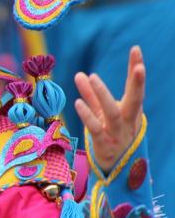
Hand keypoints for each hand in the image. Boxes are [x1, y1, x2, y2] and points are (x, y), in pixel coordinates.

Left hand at [74, 46, 144, 172]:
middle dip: (138, 83)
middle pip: (136, 99)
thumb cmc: (110, 134)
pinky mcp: (104, 144)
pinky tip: (78, 102)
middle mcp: (128, 120)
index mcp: (131, 110)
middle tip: (139, 66)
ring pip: (112, 111)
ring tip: (90, 76)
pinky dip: (87, 115)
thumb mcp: (102, 113)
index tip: (136, 49)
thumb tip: (82, 74)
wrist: (115, 167)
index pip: (135, 87)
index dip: (136, 68)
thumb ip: (92, 95)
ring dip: (102, 94)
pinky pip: (95, 128)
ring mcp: (117, 133)